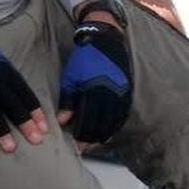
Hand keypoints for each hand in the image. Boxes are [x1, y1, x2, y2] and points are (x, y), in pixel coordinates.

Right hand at [0, 19, 47, 152]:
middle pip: (12, 105)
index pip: (24, 94)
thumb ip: (9, 78)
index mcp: (6, 71)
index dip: (35, 111)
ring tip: (11, 148)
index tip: (44, 127)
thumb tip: (21, 97)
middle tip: (36, 140)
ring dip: (3, 131)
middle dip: (25, 123)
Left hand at [58, 21, 132, 146]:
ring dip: (103, 135)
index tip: (75, 146)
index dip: (81, 136)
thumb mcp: (70, 77)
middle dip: (91, 139)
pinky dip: (115, 126)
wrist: (104, 40)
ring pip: (113, 123)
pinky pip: (122, 115)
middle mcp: (109, 95)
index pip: (87, 122)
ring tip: (94, 142)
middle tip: (83, 147)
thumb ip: (67, 101)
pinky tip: (108, 131)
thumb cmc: (84, 58)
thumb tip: (62, 121)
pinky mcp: (127, 91)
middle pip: (101, 126)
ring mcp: (120, 94)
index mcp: (93, 92)